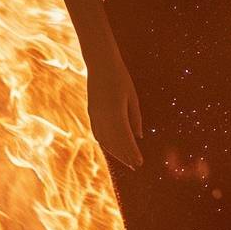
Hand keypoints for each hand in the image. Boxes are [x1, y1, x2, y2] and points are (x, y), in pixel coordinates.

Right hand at [86, 56, 143, 170]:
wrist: (100, 63)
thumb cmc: (120, 77)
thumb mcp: (132, 97)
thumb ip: (135, 118)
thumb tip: (139, 136)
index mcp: (116, 113)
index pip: (125, 139)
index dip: (132, 152)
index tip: (140, 162)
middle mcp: (103, 117)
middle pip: (114, 143)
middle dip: (125, 156)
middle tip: (135, 166)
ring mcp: (95, 115)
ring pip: (104, 140)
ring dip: (115, 151)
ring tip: (125, 160)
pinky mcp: (91, 112)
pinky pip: (97, 132)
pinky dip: (105, 142)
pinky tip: (111, 148)